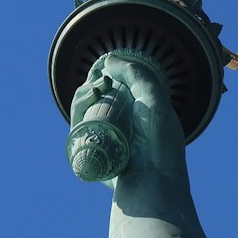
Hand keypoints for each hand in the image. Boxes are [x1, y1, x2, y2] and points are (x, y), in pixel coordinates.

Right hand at [67, 53, 184, 180]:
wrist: (152, 178)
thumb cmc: (159, 141)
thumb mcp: (154, 100)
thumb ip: (136, 74)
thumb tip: (108, 60)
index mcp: (137, 114)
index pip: (115, 89)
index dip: (107, 75)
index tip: (104, 67)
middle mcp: (119, 126)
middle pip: (96, 97)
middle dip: (93, 82)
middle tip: (100, 79)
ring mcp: (103, 138)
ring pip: (84, 109)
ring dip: (85, 92)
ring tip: (95, 88)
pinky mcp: (89, 150)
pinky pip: (78, 125)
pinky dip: (79, 108)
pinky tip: (88, 98)